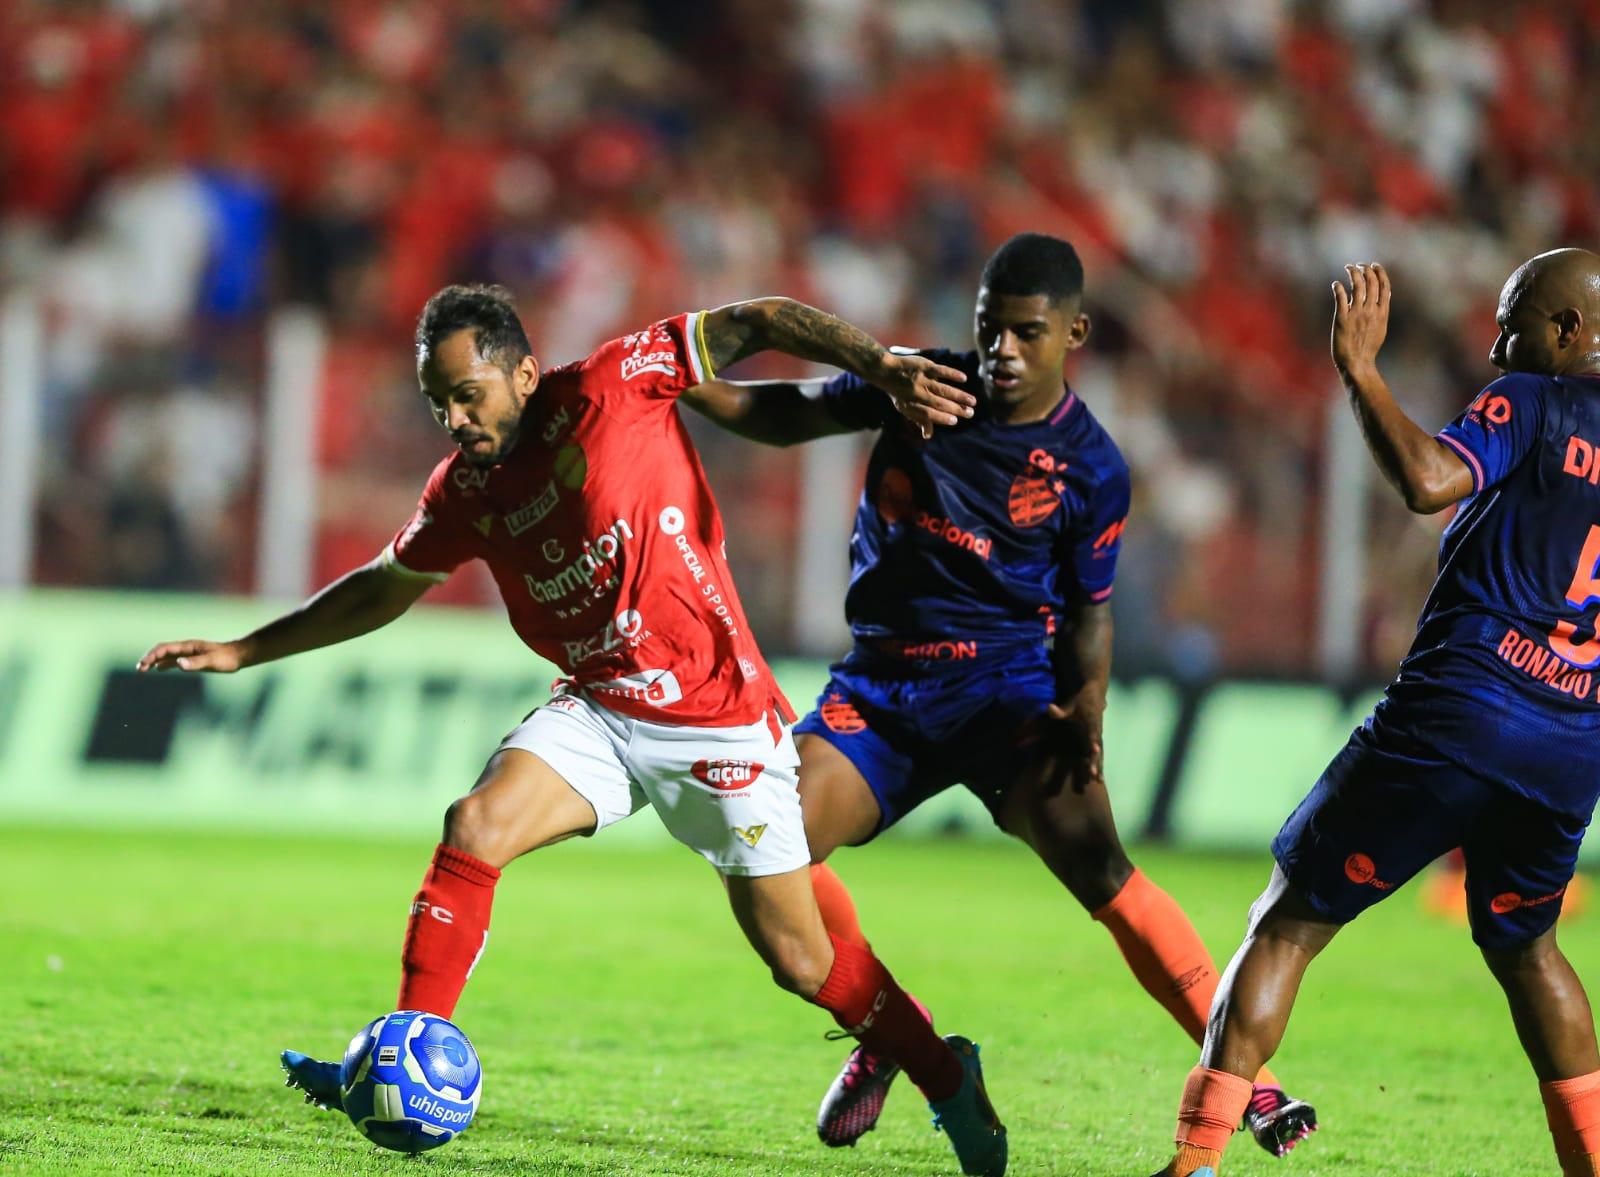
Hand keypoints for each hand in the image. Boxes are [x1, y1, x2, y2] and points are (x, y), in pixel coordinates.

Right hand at [137, 638, 248, 673]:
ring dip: (154, 661)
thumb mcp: (212, 662)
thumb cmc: (227, 659)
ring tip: (143, 669)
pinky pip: (174, 660)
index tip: (143, 665)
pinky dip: (163, 663)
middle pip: (162, 650)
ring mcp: (189, 653)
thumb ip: (195, 663)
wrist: (239, 656)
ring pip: (166, 655)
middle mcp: (186, 648)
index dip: (152, 656)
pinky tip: (158, 669)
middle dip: (149, 658)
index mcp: (188, 646)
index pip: (164, 648)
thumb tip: (178, 664)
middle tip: (139, 669)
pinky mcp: (193, 659)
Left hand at [870, 352, 974, 438]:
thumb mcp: (906, 408)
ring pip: (943, 389)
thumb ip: (919, 420)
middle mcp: (916, 394)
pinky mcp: (925, 366)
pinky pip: (941, 370)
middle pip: (938, 403)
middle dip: (955, 409)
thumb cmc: (900, 393)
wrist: (886, 370)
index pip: (928, 414)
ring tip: (973, 401)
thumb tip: (928, 435)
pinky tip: (964, 379)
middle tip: (970, 413)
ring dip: (959, 395)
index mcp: (910, 406)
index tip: (955, 421)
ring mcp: (921, 380)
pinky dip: (952, 374)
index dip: (941, 418)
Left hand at [1043, 692, 1104, 793]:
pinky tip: (1099, 780)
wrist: (1095, 694)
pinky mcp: (1097, 741)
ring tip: (1098, 780)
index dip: (1094, 741)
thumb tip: (1050, 708)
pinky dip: (1100, 766)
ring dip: (1099, 766)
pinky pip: (1099, 755)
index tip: (1095, 750)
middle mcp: (1097, 730)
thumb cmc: (1081, 700)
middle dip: (1096, 760)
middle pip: (1097, 747)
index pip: (1093, 732)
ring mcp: (1098, 736)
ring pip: (1100, 754)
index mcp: (1092, 720)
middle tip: (1094, 773)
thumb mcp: (1071, 703)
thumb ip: (1061, 710)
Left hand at [1331, 262, 1390, 378]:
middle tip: (1359, 265)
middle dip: (1366, 269)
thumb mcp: (1381, 329)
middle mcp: (1371, 310)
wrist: (1357, 363)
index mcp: (1382, 312)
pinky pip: (1341, 297)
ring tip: (1348, 268)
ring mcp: (1357, 314)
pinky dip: (1339, 287)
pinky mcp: (1342, 318)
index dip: (1380, 273)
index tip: (1375, 265)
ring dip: (1353, 273)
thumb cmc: (1368, 349)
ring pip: (1358, 285)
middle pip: (1372, 282)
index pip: (1384, 286)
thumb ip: (1380, 313)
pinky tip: (1336, 284)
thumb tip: (1378, 302)